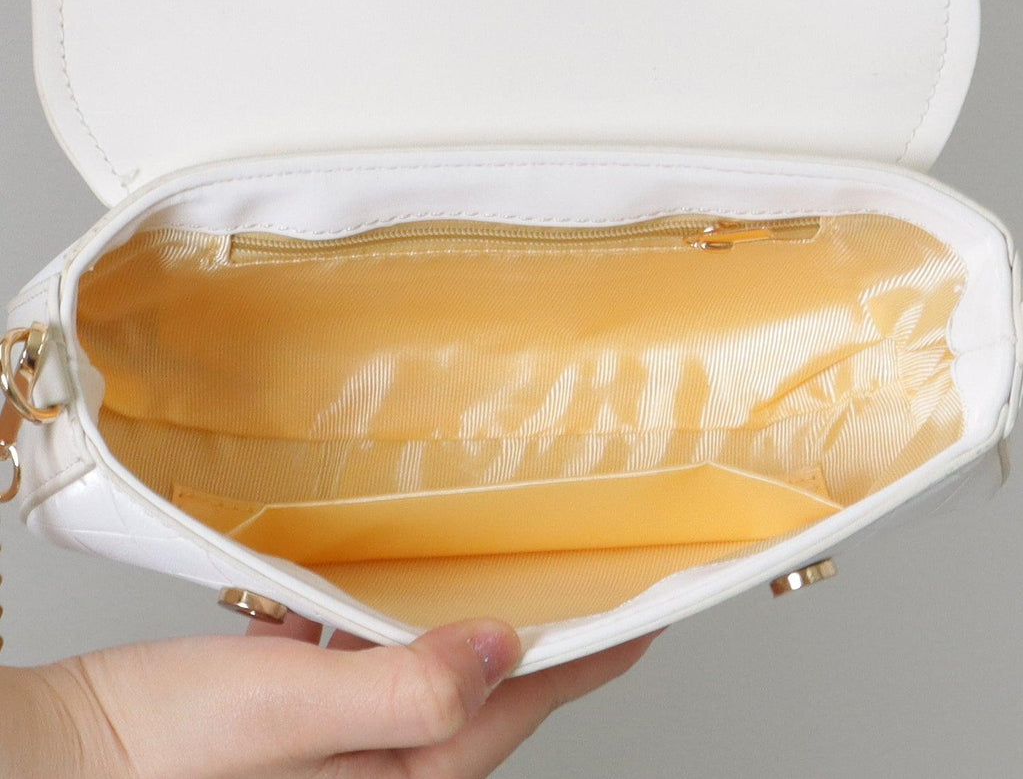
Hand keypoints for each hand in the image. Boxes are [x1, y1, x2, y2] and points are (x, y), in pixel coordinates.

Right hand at [1, 612, 660, 776]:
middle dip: (545, 637)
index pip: (521, 702)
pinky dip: (384, 618)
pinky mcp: (303, 705)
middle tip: (591, 585)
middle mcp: (380, 762)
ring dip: (468, 620)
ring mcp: (342, 736)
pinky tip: (368, 585)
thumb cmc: (164, 747)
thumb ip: (403, 689)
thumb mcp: (290, 711)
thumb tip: (503, 648)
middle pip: (489, 688)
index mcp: (399, 773)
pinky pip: (370, 656)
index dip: (591, 655)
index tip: (645, 615)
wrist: (71, 755)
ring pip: (432, 667)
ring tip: (506, 570)